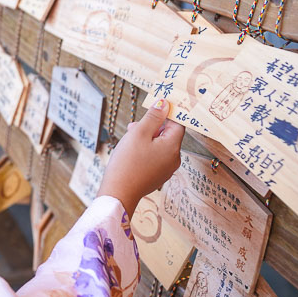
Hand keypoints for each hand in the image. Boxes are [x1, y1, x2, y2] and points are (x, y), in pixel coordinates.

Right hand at [97, 98, 184, 216]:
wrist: (119, 192)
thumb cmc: (128, 162)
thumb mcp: (139, 133)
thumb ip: (153, 117)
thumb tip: (164, 104)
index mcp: (173, 147)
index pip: (178, 124)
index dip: (167, 114)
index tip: (155, 108)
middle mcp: (174, 159)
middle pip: (168, 135)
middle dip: (152, 127)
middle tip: (135, 126)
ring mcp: (166, 169)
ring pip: (160, 146)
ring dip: (147, 138)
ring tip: (129, 139)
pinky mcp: (157, 176)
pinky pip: (155, 157)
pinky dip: (145, 151)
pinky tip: (131, 152)